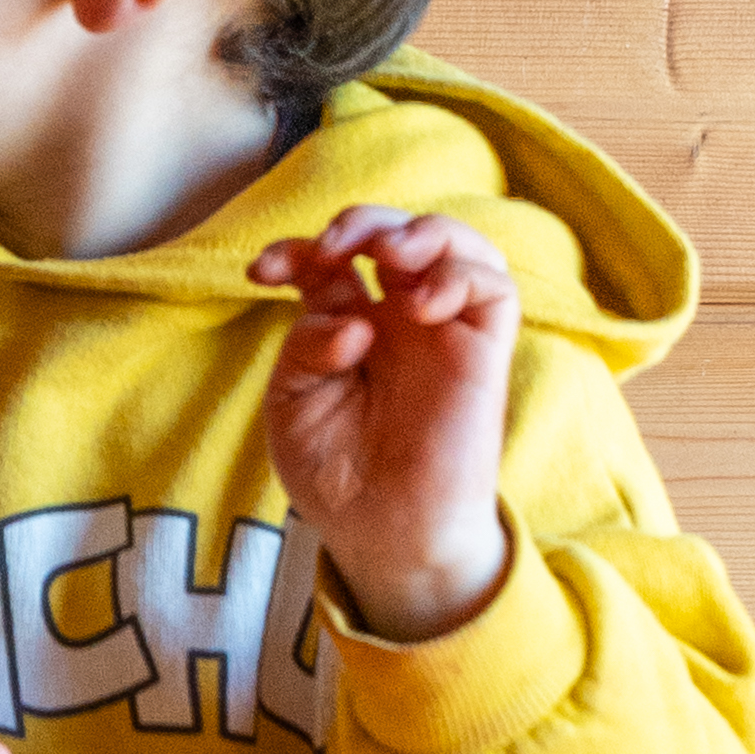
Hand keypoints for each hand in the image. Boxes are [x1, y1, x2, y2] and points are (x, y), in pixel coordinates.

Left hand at [247, 206, 517, 641]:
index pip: (329, 260)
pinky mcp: (483, 352)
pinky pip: (493, 287)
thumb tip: (355, 317)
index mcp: (346, 324)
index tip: (260, 273)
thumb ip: (306, 347)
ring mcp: (441, 331)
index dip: (296, 248)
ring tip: (387, 258)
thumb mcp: (292, 403)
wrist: (381, 532)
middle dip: (361, 221)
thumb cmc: (334, 473)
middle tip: (333, 250)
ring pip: (455, 243)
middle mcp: (397, 318)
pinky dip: (458, 274)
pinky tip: (419, 305)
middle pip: (392, 233)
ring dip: (420, 231)